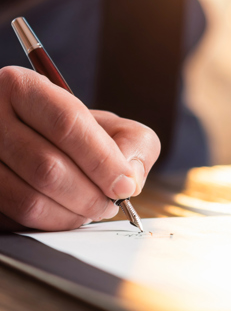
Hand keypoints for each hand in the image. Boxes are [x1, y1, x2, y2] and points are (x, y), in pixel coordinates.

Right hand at [0, 67, 160, 230]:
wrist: (33, 143)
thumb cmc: (75, 134)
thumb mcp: (109, 124)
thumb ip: (134, 142)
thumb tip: (130, 179)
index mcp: (21, 87)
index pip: (66, 123)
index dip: (101, 160)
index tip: (125, 185)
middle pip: (47, 167)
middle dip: (90, 194)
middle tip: (110, 204)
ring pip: (29, 199)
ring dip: (71, 214)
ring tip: (91, 210)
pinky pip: (17, 218)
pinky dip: (51, 223)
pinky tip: (67, 213)